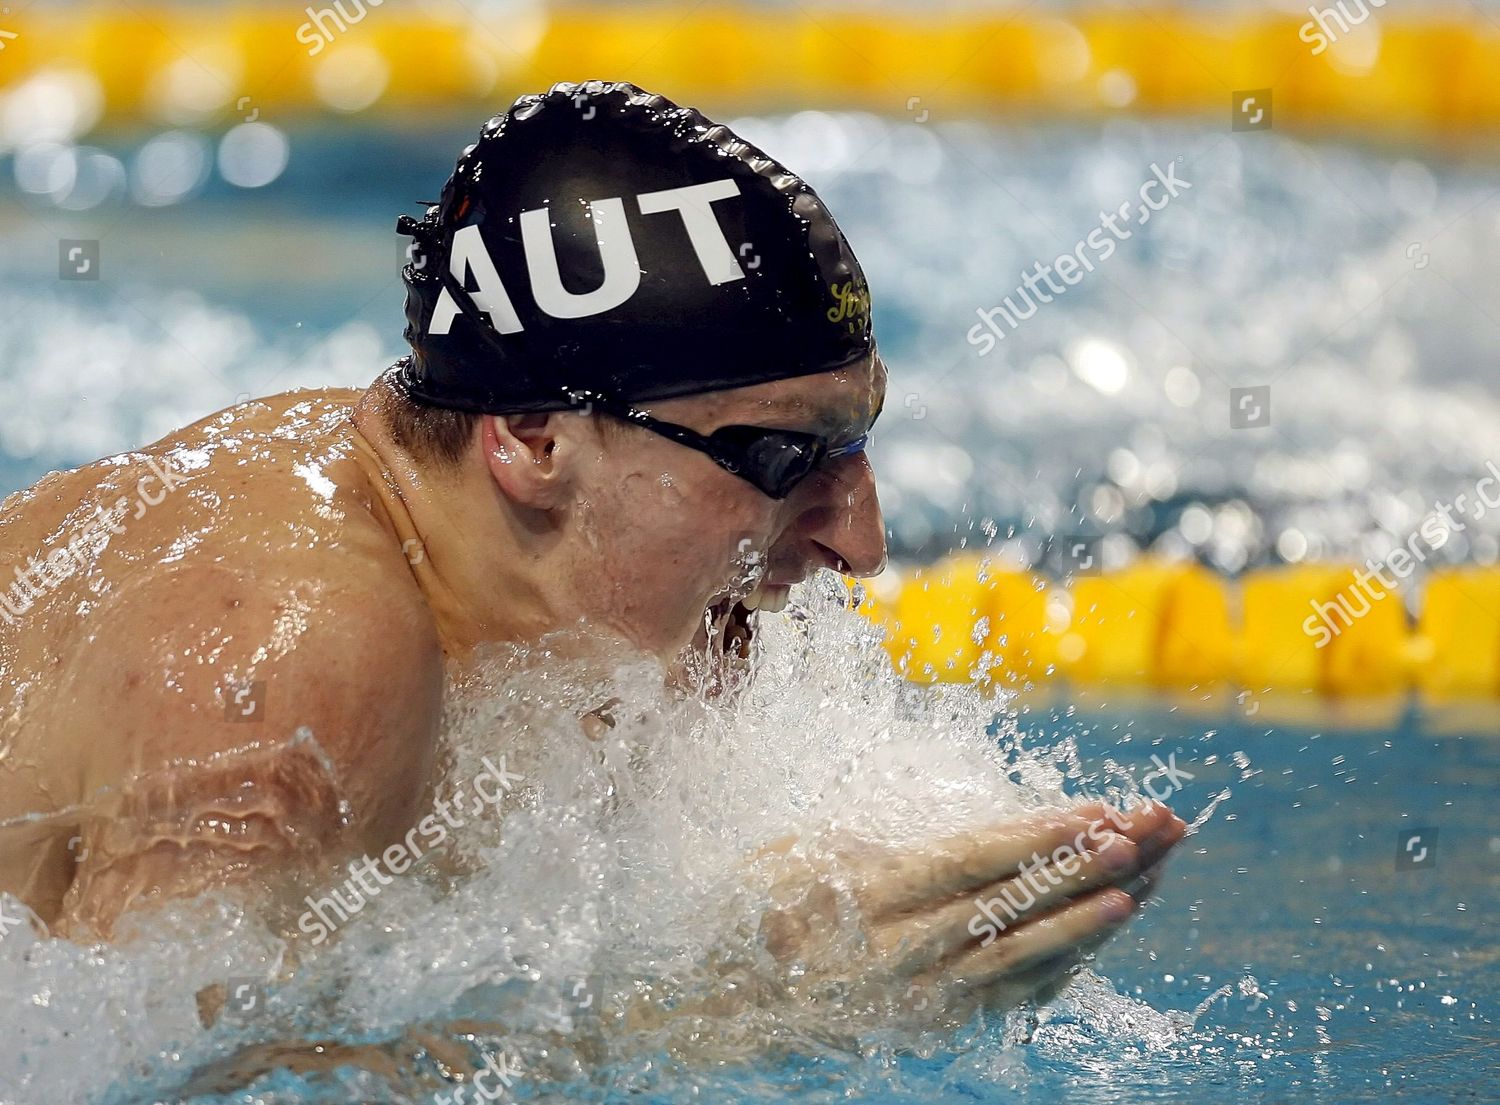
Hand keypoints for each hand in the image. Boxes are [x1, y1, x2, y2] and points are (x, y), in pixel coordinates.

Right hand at [757, 801, 1186, 1018]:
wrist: (733, 1004)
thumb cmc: (763, 913)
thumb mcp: (797, 857)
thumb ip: (875, 843)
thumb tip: (948, 830)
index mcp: (873, 898)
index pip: (971, 860)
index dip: (1035, 836)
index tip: (1091, 811)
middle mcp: (906, 951)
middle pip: (1010, 904)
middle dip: (1079, 868)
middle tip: (1140, 835)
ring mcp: (927, 993)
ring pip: (1022, 953)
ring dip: (1085, 918)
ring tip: (1140, 885)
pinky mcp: (941, 1019)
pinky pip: (1014, 990)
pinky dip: (1062, 959)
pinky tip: (1101, 932)